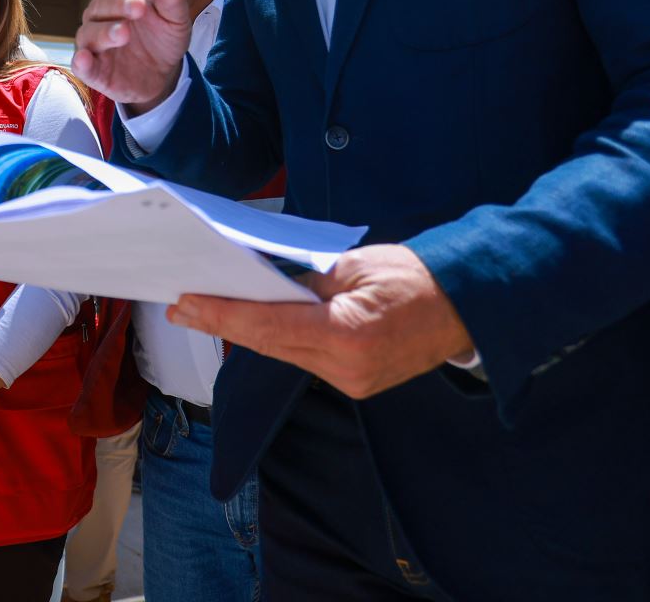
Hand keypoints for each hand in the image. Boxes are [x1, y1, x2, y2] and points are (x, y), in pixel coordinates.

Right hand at [72, 0, 192, 110]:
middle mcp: (101, 16)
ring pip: (89, 32)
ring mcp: (95, 43)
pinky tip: (85, 58)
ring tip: (123, 33)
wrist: (162, 75)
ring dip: (104, 31)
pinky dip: (81, 62)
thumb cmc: (163, 39)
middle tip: (139, 7)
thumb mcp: (175, 20)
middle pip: (102, 3)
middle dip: (119, 3)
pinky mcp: (93, 70)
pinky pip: (81, 65)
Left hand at [168, 244, 474, 398]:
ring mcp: (352, 381)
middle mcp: (347, 368)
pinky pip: (304, 359)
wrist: (467, 307)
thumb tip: (264, 283)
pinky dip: (277, 340)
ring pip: (283, 354)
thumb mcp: (356, 266)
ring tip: (205, 310)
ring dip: (246, 332)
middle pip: (269, 345)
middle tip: (182, 306)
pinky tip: (252, 322)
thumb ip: (307, 280)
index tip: (186, 304)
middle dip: (223, 323)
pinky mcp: (356, 383)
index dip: (223, 314)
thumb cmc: (417, 276)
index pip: (270, 326)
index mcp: (348, 334)